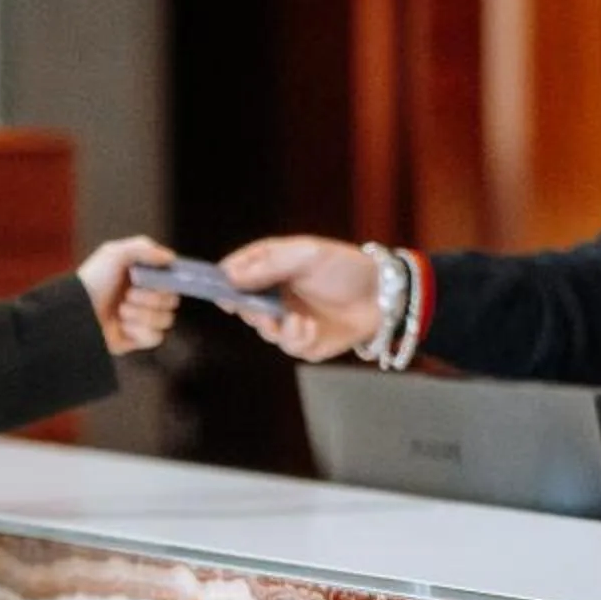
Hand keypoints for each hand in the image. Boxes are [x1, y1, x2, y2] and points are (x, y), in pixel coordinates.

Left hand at [79, 237, 179, 354]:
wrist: (75, 312)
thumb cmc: (93, 280)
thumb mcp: (114, 253)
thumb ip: (144, 248)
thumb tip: (170, 258)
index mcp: (144, 277)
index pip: (172, 279)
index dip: (173, 280)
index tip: (169, 279)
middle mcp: (146, 298)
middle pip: (172, 300)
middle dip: (153, 297)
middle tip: (130, 293)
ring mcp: (143, 320)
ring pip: (166, 320)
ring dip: (143, 314)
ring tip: (121, 311)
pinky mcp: (138, 339)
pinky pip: (156, 337)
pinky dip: (139, 330)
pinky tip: (122, 326)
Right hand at [221, 236, 374, 357]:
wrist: (384, 295)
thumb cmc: (345, 267)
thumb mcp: (307, 254)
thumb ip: (269, 263)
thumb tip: (230, 275)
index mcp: (272, 268)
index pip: (236, 273)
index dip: (224, 280)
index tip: (216, 287)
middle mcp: (277, 296)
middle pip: (245, 306)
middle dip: (248, 309)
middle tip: (252, 308)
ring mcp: (290, 321)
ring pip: (266, 330)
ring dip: (274, 326)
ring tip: (291, 319)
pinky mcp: (306, 343)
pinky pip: (291, 345)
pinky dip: (298, 337)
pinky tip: (309, 327)